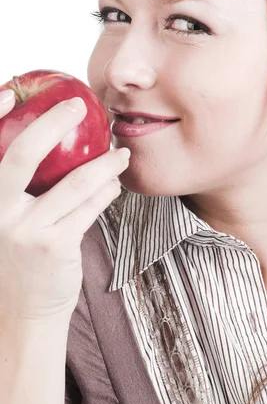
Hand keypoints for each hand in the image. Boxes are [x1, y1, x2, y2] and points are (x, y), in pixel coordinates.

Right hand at [0, 92, 129, 320]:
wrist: (24, 312)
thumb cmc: (21, 257)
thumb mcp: (11, 220)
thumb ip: (22, 189)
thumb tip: (52, 143)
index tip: (12, 92)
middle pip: (23, 154)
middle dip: (53, 123)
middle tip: (80, 107)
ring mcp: (25, 230)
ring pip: (74, 182)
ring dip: (104, 163)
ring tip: (120, 155)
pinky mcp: (55, 246)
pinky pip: (90, 206)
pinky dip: (107, 190)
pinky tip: (114, 183)